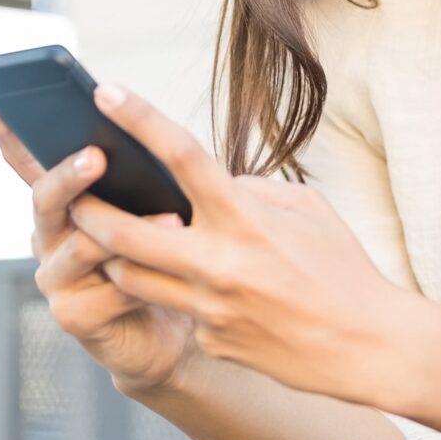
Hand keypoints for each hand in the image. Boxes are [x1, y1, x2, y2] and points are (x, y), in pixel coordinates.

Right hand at [0, 91, 196, 394]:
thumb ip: (132, 176)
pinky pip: (108, 290)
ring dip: (123, 230)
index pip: (24, 158)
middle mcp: (47, 236)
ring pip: (79, 245)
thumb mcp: (145, 207)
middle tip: (95, 156)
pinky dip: (140, 277)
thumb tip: (139, 129)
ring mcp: (55, 277)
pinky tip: (167, 264)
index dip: (3, 129)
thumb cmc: (157, 256)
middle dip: (68, 175)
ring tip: (169, 217)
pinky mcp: (72, 315)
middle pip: (45, 198)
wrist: (166, 327)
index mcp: (60, 202)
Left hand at [56, 82, 414, 408]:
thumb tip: (212, 182)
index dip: (139, 118)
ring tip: (113, 240)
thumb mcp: (307, 209)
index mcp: (245, 217)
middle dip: (88, 211)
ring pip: (130, 278)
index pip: (181, 155)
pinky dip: (176, 294)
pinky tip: (200, 294)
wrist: (367, 348)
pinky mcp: (210, 341)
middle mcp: (219, 261)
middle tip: (73, 195)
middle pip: (124, 232)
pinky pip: (174, 310)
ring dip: (116, 256)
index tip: (106, 91)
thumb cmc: (342, 269)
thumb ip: (251, 189)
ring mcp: (210, 307)